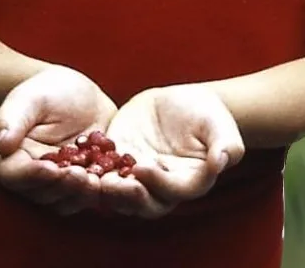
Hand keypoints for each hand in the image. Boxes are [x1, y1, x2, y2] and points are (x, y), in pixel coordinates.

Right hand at [0, 65, 116, 215]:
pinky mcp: (83, 181)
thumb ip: (13, 119)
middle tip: (81, 175)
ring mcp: (60, 182)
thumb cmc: (44, 91)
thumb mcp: (28, 99)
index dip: (33, 176)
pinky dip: (100, 191)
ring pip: (66, 201)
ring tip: (96, 180)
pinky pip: (89, 195)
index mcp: (14, 157)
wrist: (74, 93)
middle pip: (43, 193)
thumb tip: (2, 143)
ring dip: (81, 194)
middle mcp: (34, 177)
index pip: (16, 176)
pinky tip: (113, 178)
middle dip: (62, 187)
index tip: (52, 168)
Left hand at [99, 84, 244, 218]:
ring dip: (106, 190)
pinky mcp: (119, 160)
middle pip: (145, 203)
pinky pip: (103, 172)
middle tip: (112, 184)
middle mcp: (162, 186)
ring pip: (121, 195)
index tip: (144, 167)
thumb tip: (222, 161)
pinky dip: (91, 170)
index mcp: (190, 181)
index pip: (176, 190)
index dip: (160, 182)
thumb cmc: (207, 114)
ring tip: (93, 178)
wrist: (181, 101)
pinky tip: (78, 160)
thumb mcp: (219, 124)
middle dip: (128, 196)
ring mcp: (138, 175)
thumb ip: (225, 144)